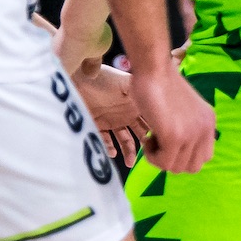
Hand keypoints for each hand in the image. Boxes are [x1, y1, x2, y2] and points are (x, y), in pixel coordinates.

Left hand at [69, 51, 148, 170]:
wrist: (78, 77)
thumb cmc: (103, 77)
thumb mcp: (127, 83)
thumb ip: (143, 94)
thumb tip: (159, 102)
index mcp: (136, 105)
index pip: (150, 122)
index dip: (157, 132)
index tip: (162, 143)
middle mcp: (126, 114)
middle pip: (140, 134)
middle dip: (146, 146)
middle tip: (148, 156)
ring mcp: (112, 121)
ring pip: (124, 140)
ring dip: (128, 152)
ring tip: (129, 162)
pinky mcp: (97, 125)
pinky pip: (105, 141)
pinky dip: (109, 147)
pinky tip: (112, 152)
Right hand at [133, 65, 216, 176]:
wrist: (153, 69)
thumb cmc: (160, 83)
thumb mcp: (184, 108)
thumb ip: (187, 126)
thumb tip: (178, 149)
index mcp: (209, 122)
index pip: (204, 157)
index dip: (184, 156)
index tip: (168, 143)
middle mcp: (206, 129)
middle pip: (192, 167)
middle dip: (172, 160)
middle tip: (158, 143)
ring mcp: (192, 134)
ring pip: (176, 167)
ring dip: (159, 158)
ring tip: (151, 137)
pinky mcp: (175, 136)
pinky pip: (163, 162)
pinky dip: (151, 156)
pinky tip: (147, 137)